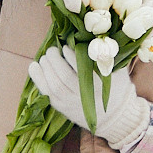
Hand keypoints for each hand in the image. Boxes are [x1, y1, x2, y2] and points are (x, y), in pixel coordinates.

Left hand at [28, 48, 149, 151]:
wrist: (115, 117)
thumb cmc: (117, 88)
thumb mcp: (117, 70)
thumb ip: (106, 54)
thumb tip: (91, 35)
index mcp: (101, 86)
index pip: (82, 69)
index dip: (70, 56)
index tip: (65, 46)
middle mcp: (85, 97)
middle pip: (64, 78)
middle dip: (54, 60)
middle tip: (52, 50)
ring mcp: (72, 104)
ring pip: (54, 86)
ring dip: (45, 68)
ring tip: (44, 57)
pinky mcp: (63, 108)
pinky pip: (47, 94)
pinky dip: (38, 79)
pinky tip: (34, 67)